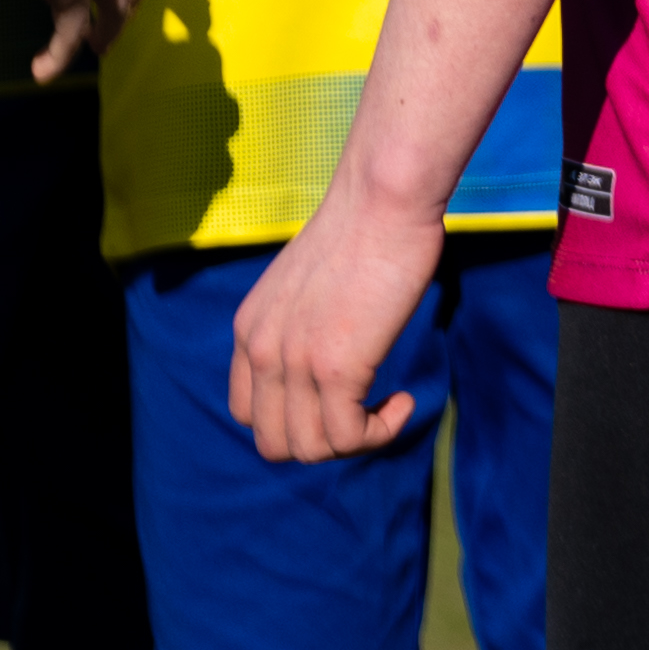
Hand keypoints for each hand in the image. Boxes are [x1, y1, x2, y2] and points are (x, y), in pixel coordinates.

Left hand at [229, 191, 441, 464]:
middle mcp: (262, 350)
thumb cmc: (361, 229)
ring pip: (311, 450)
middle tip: (361, 410)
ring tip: (386, 406)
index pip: (246, 412)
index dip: (292, 420)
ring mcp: (295, 363)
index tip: (334, 400)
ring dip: (355, 440)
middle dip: (321, 440)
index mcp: (249, 329)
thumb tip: (328, 361)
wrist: (383, 199)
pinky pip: (350, 437)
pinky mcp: (337, 368)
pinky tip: (402, 400)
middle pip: (274, 443)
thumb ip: (298, 326)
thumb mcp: (304, 286)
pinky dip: (381, 431)